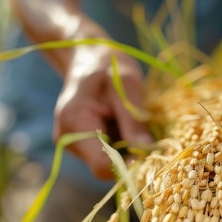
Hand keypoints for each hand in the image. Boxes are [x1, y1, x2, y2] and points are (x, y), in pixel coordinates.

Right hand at [53, 44, 152, 178]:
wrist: (87, 54)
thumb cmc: (108, 64)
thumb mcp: (127, 84)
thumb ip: (133, 120)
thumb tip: (146, 152)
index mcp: (74, 123)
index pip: (104, 165)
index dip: (130, 167)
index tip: (154, 156)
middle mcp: (68, 139)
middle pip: (107, 167)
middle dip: (131, 156)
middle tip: (150, 135)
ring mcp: (73, 143)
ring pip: (108, 162)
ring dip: (127, 149)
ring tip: (133, 122)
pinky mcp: (81, 144)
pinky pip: (107, 153)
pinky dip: (121, 145)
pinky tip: (124, 124)